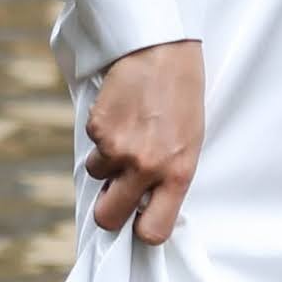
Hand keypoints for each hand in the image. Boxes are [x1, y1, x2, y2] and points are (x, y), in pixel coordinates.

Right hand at [84, 41, 202, 243]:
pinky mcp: (97, 127)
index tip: (140, 222)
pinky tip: (120, 111)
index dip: (142, 230)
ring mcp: (118, 148)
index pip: (153, 231)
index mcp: (177, 173)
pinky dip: (101, 132)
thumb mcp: (190, 142)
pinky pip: (91, 142)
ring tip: (128, 130)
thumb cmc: (182, 96)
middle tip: (116, 191)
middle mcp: (146, 167)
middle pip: (108, 218)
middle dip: (108, 210)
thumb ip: (169, 176)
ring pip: (96, 174)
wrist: (161, 50)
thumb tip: (145, 203)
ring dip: (106, 160)